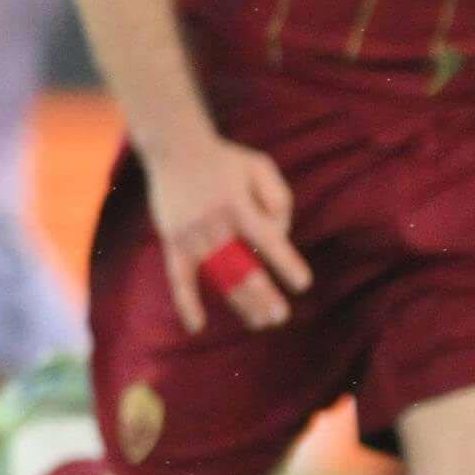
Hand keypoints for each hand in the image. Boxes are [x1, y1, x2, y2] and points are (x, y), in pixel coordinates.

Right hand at [144, 132, 308, 333]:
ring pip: (218, 277)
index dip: (285, 263)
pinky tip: (197, 326)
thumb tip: (280, 236)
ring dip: (240, 302)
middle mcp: (214, 222)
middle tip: (280, 317)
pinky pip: (178, 278)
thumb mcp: (260, 167)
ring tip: (261, 322)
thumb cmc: (226, 161)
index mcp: (238, 204)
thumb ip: (278, 199)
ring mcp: (190, 234)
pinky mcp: (172, 241)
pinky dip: (186, 303)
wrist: (175, 148)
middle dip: (263, 295)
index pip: (267, 239)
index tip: (302, 284)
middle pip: (242, 267)